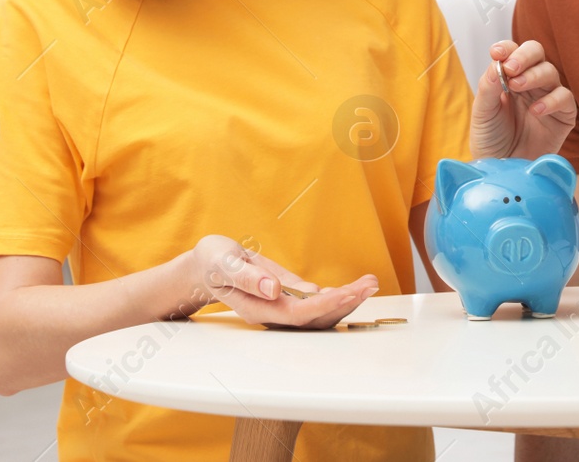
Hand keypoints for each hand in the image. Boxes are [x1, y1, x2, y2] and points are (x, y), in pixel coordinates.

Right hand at [182, 235, 377, 328]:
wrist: (207, 265)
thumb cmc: (213, 262)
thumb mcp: (224, 264)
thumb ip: (247, 278)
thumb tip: (274, 289)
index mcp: (259, 308)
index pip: (299, 313)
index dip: (325, 305)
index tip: (348, 292)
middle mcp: (275, 313)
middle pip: (316, 316)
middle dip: (345, 302)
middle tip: (371, 284)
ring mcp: (284, 306)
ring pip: (320, 311)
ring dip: (347, 298)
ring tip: (371, 283)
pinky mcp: (290, 295)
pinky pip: (317, 301)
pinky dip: (338, 294)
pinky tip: (356, 287)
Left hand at [469, 39, 576, 158]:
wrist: (502, 168)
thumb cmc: (491, 139)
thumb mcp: (483, 113)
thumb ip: (488, 87)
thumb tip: (496, 64)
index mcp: (510, 77)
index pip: (513, 52)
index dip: (507, 48)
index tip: (496, 53)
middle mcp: (531, 83)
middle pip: (536, 53)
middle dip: (524, 56)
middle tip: (510, 68)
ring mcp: (548, 97)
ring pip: (551, 71)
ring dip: (534, 75)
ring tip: (517, 87)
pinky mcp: (563, 115)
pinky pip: (565, 98)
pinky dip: (552, 100)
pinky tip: (536, 110)